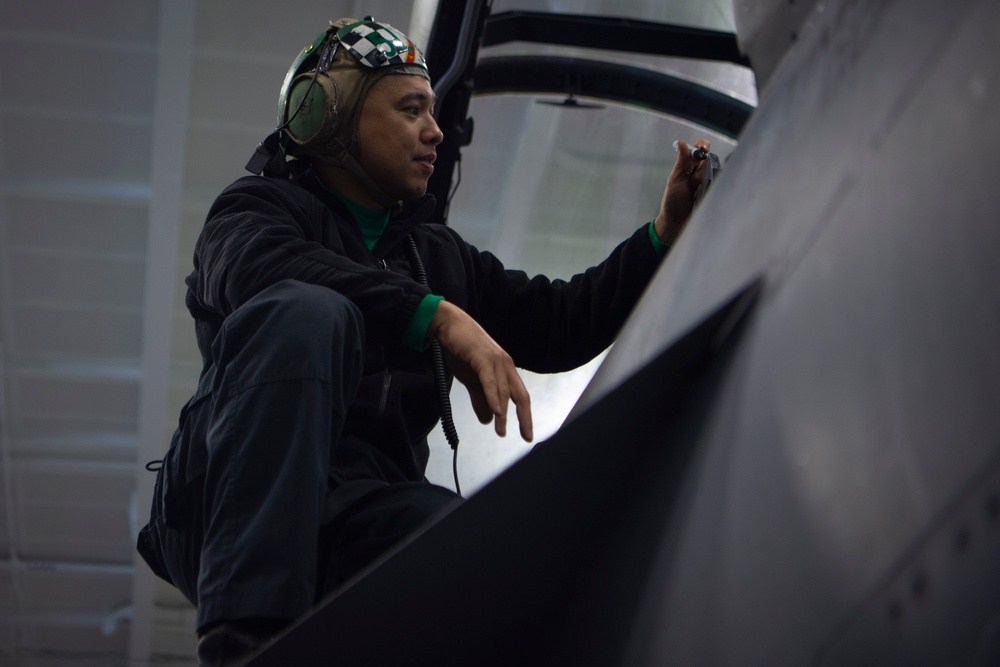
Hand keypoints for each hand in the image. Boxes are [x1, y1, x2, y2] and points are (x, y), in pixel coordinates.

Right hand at [429, 301, 533, 441]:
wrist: (449, 325)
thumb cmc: (462, 350)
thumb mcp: (472, 380)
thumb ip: (480, 399)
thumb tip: (488, 420)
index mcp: (505, 371)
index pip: (520, 396)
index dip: (525, 416)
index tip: (527, 435)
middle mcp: (506, 366)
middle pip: (520, 395)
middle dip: (524, 418)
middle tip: (526, 437)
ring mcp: (496, 361)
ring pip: (504, 391)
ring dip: (504, 413)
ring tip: (501, 430)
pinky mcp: (482, 357)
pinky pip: (490, 380)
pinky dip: (494, 396)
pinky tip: (497, 412)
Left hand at [654, 139, 711, 245]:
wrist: (676, 224)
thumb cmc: (672, 202)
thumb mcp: (675, 180)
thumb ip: (681, 162)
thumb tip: (681, 142)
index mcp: (687, 166)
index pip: (698, 149)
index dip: (702, 146)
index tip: (704, 149)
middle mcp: (699, 172)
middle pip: (708, 162)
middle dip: (699, 173)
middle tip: (691, 184)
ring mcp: (707, 183)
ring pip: (713, 174)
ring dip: (702, 185)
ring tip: (694, 195)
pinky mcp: (713, 194)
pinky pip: (717, 186)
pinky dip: (708, 193)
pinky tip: (700, 200)